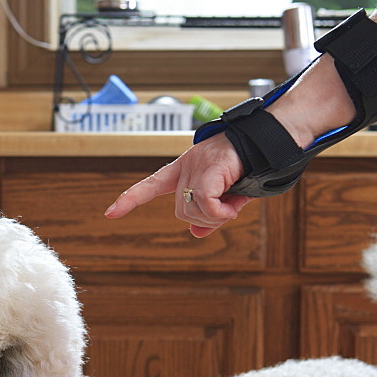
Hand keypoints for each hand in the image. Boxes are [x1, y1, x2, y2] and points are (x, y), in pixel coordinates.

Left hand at [103, 133, 250, 237]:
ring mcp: (196, 166)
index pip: (151, 184)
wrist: (265, 142)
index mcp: (185, 169)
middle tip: (229, 210)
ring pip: (193, 210)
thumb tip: (195, 234)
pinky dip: (221, 212)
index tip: (111, 213)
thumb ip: (209, 214)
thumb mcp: (225, 194)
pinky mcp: (209, 169)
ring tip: (235, 203)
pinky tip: (235, 205)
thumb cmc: (247, 165)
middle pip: (182, 210)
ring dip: (217, 215)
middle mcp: (186, 166)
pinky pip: (206, 202)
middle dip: (206, 219)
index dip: (131, 198)